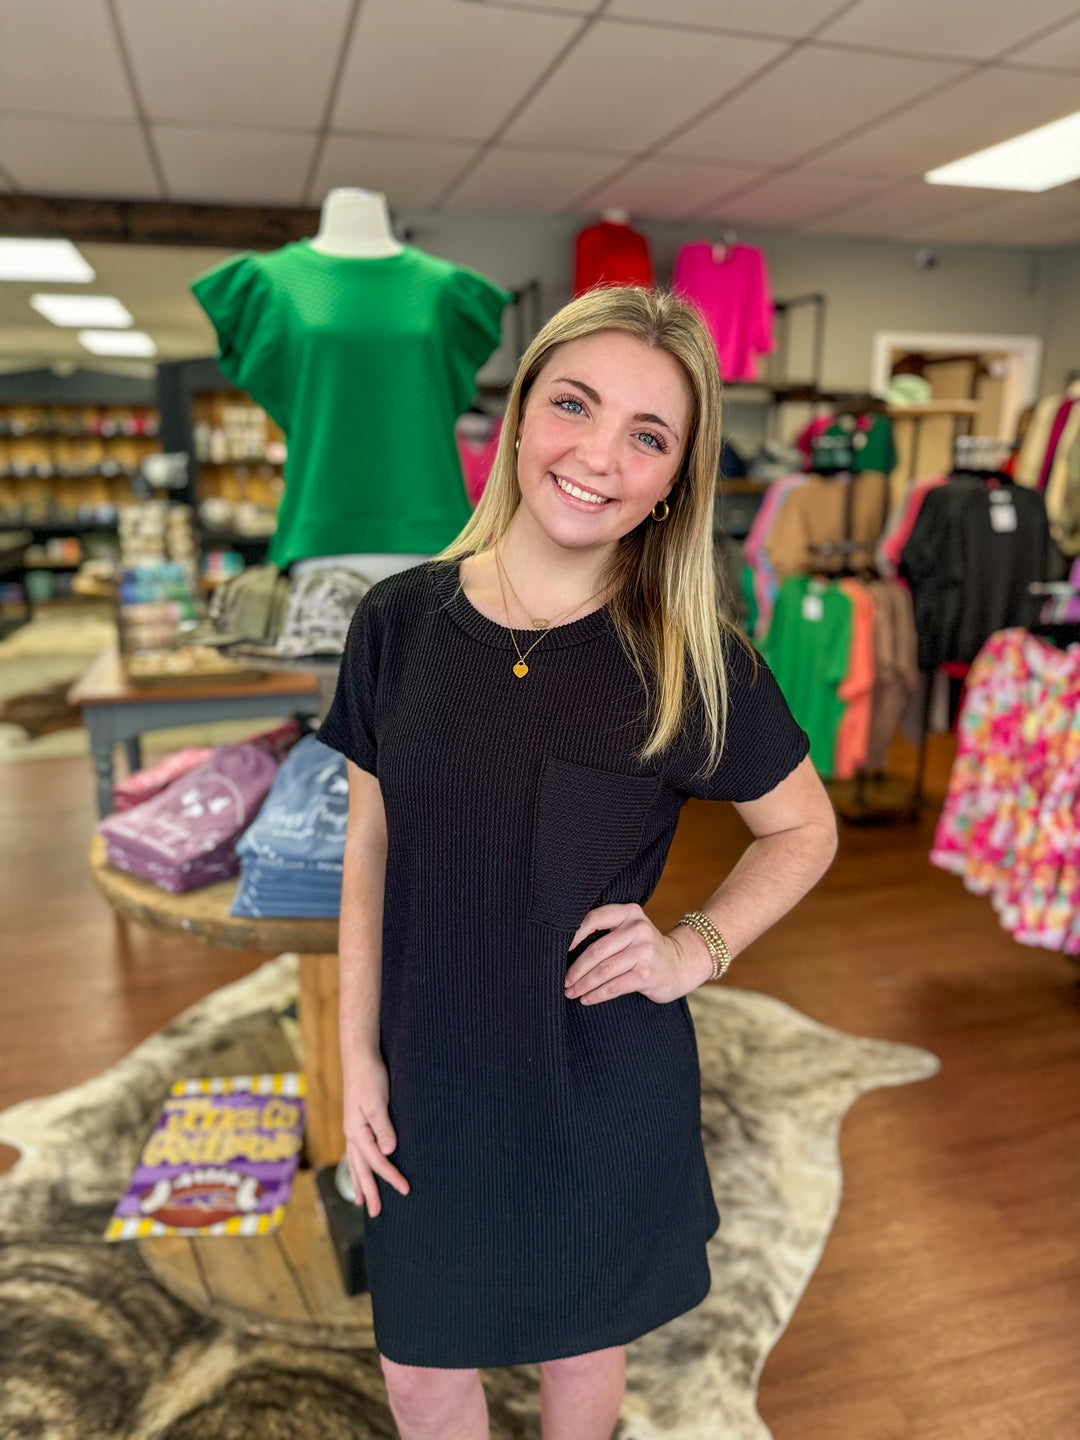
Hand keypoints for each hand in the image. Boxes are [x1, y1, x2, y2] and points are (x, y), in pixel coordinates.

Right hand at [342, 1053, 409, 1216]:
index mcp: (356, 1131)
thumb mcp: (377, 1102)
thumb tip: (388, 1153)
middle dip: (368, 1190)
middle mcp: (352, 1133)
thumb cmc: (369, 1077)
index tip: (405, 1190)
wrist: (359, 1057)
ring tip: (362, 1200)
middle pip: (360, 1168)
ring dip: (360, 1182)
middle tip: (375, 1213)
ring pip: (356, 1162)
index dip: (390, 1176)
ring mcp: (353, 1128)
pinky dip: (359, 1165)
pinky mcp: (357, 1122)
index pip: (376, 1161)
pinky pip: (358, 1151)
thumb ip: (382, 1128)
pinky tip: (361, 1169)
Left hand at [563, 903, 713, 1006]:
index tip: (559, 952)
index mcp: (629, 913)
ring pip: (603, 970)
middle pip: (596, 950)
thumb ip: (608, 931)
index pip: (593, 919)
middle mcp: (637, 929)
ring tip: (570, 992)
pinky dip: (596, 994)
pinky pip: (614, 986)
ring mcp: (643, 951)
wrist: (681, 964)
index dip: (573, 936)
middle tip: (563, 981)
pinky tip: (586, 999)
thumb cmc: (646, 949)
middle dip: (575, 969)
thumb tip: (566, 947)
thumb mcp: (631, 930)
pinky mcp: (646, 974)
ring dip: (583, 984)